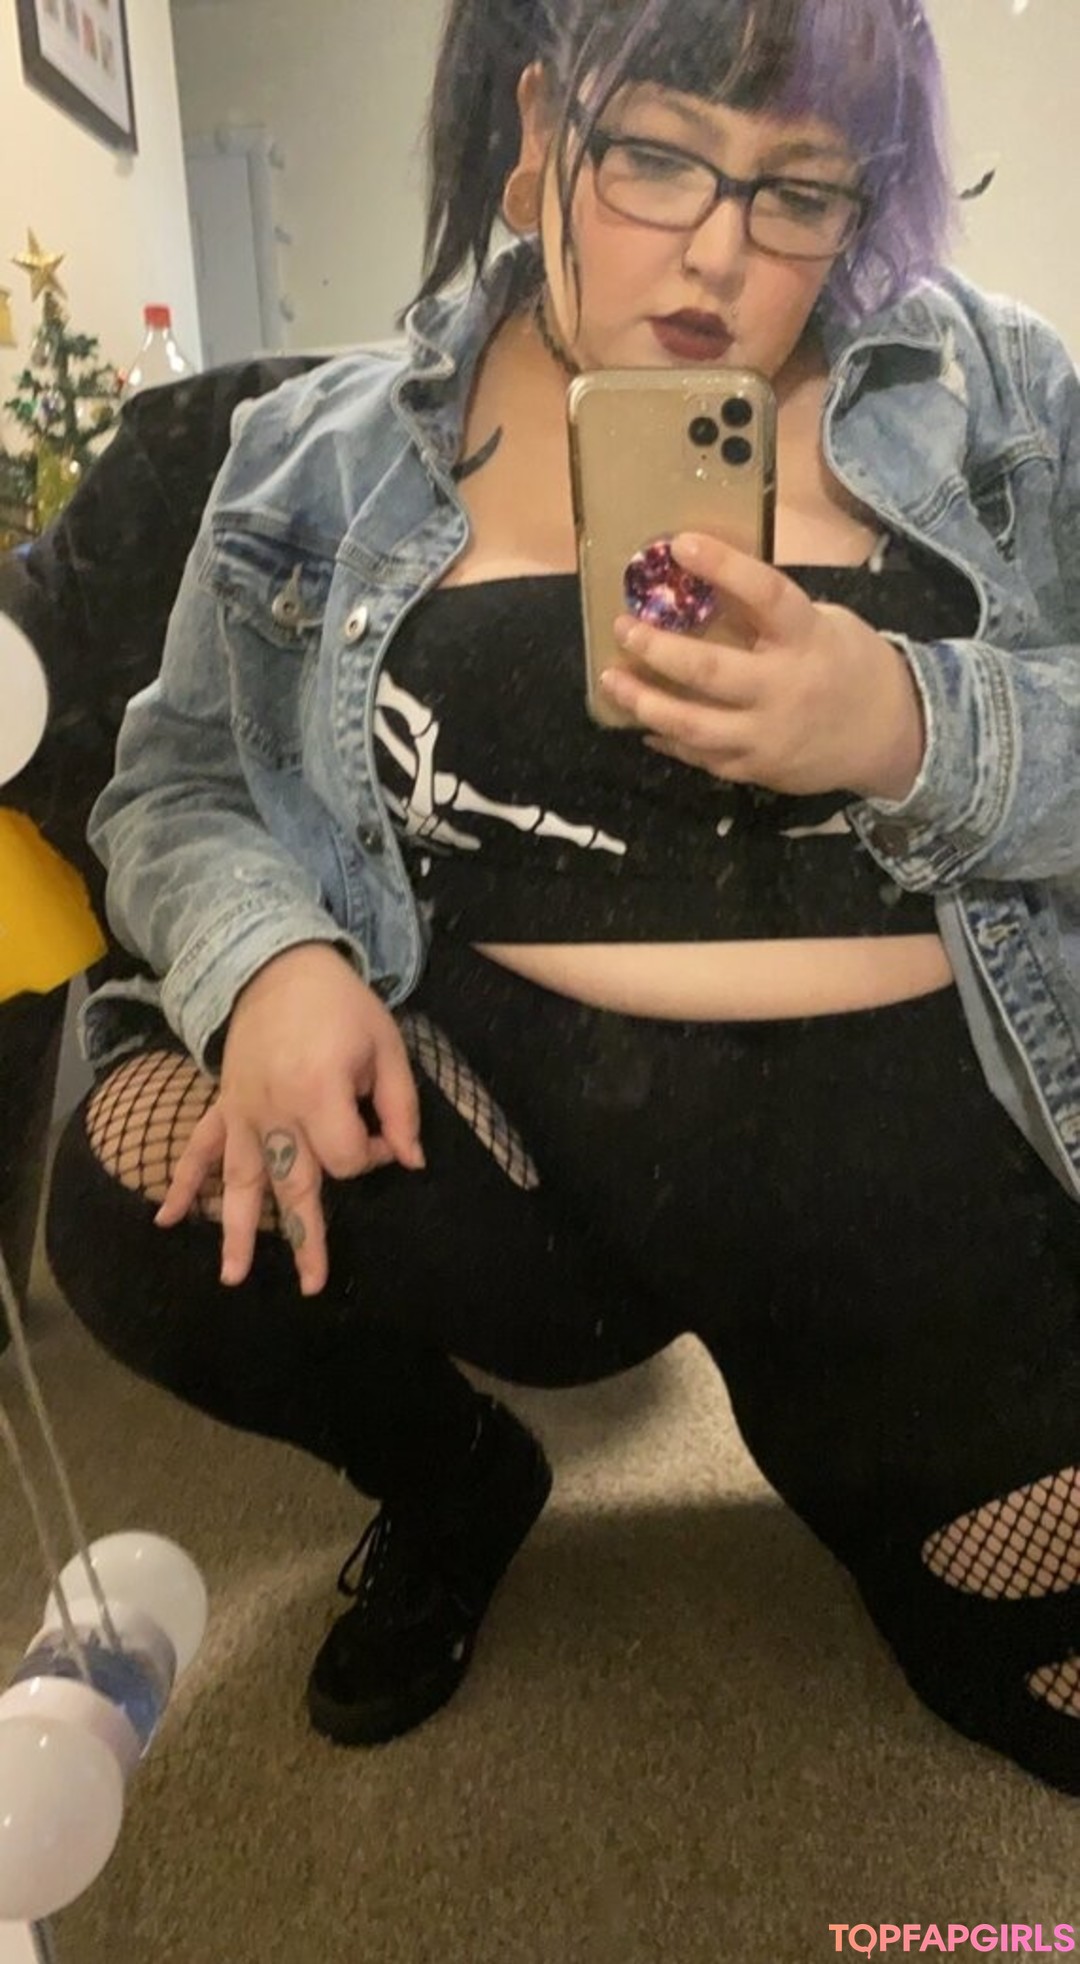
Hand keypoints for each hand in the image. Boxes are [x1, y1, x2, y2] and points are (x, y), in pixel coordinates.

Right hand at [154, 944, 423, 1296]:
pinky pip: (199, 1149)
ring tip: (233, 1278)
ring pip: (242, 1181)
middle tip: (311, 1285)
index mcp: (318, 1093)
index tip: (383, 1133)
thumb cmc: (340, 1004)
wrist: (276, 963)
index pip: (348, 1157)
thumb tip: (409, 1160)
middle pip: (294, 1186)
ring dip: (237, 1232)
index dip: (372, 1154)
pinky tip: (167, 1218)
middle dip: (305, 1238)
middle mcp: (276, 1111)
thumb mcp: (386, 1046)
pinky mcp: (225, 1105)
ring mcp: (244, 1112)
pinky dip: (183, 1184)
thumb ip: (400, 1107)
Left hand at [601, 532, 926, 802]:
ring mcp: (768, 735)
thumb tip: (704, 589)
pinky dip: (668, 739)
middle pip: (709, 671)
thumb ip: (770, 616)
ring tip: (611, 680)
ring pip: (693, 725)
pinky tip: (643, 723)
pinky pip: (702, 757)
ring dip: (645, 702)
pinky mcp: (757, 769)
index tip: (678, 543)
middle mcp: (785, 688)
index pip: (764, 593)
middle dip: (658, 649)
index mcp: (807, 638)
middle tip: (623, 628)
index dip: (722, 566)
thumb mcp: (824, 625)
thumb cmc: (851, 666)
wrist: (891, 736)